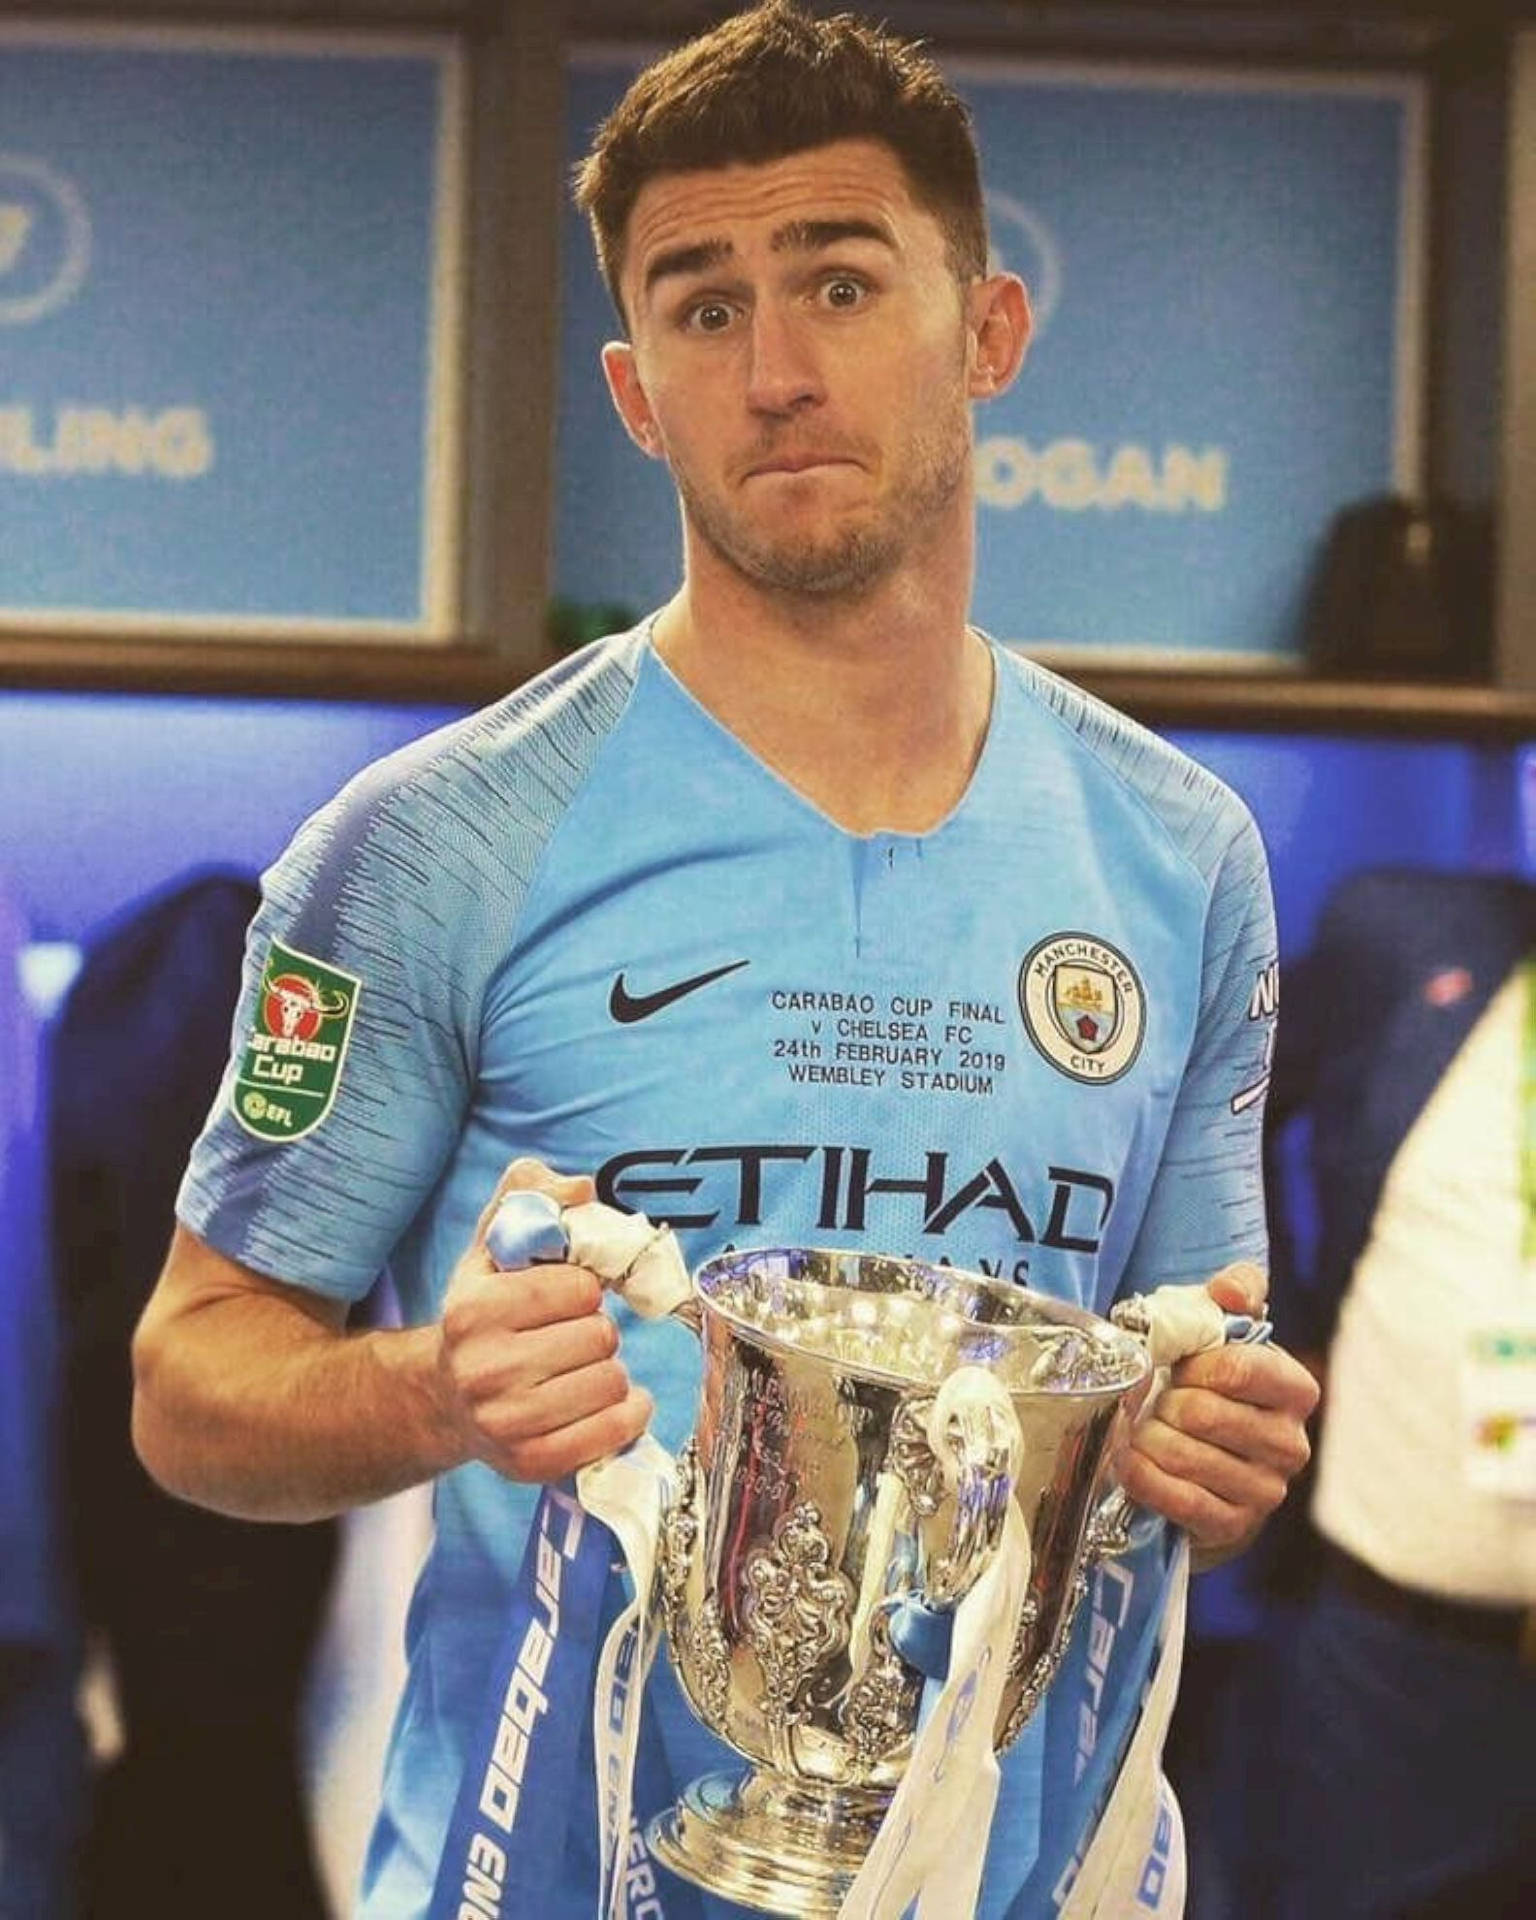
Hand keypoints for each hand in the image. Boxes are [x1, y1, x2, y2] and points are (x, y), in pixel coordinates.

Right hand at [435, 1158, 652, 1481]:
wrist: (443, 1398)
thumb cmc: (484, 1315)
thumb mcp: (492, 1243)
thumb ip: (530, 1195)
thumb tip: (582, 1188)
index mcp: (473, 1310)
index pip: (579, 1287)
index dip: (583, 1288)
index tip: (565, 1297)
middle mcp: (483, 1370)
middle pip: (600, 1336)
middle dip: (597, 1330)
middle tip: (572, 1337)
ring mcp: (505, 1423)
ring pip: (611, 1382)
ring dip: (610, 1370)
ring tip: (581, 1368)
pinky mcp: (529, 1462)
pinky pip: (612, 1432)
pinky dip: (627, 1414)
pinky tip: (610, 1402)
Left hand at [1119, 1263, 1319, 1562]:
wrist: (1199, 1458)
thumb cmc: (1208, 1381)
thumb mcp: (1224, 1326)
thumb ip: (1238, 1290)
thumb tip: (1232, 1292)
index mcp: (1295, 1388)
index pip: (1240, 1370)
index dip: (1193, 1365)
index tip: (1173, 1365)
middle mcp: (1291, 1443)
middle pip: (1205, 1414)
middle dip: (1162, 1403)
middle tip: (1146, 1399)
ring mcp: (1267, 1490)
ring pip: (1187, 1456)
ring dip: (1145, 1439)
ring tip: (1135, 1427)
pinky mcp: (1235, 1526)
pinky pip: (1181, 1500)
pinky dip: (1143, 1477)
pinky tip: (1126, 1461)